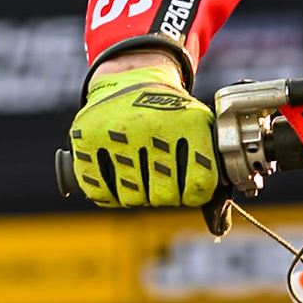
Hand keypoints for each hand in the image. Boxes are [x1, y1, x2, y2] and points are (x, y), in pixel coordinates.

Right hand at [68, 60, 219, 206]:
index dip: (194, 195)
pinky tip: (118, 177)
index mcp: (186, 124)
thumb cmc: (170, 113)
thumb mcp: (199, 127)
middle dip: (165, 195)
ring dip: (137, 195)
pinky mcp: (86, 141)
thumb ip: (209, 168)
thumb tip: (217, 222)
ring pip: (131, 198)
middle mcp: (150, 128)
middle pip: (163, 196)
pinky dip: (110, 193)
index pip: (198, 185)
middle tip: (161, 182)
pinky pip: (101, 193)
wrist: (131, 81)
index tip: (189, 189)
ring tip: (140, 176)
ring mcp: (115, 134)